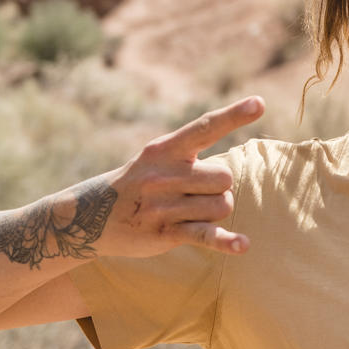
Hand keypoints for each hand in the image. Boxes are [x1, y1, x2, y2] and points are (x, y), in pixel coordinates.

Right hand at [96, 96, 260, 257]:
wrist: (89, 216)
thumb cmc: (139, 183)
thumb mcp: (156, 159)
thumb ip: (190, 157)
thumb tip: (230, 175)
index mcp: (165, 150)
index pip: (205, 127)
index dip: (233, 115)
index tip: (259, 103)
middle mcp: (164, 174)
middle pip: (225, 178)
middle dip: (220, 188)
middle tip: (196, 194)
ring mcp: (164, 205)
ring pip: (222, 207)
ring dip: (215, 212)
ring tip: (189, 212)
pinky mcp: (165, 233)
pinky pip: (206, 236)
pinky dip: (226, 242)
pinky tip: (243, 245)